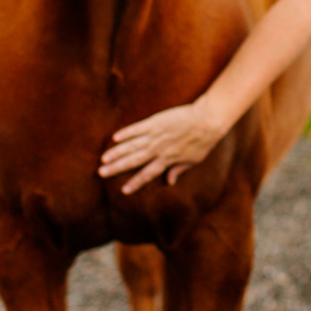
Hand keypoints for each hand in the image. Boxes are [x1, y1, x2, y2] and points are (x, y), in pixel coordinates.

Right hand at [98, 99, 221, 193]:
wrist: (208, 120)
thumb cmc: (203, 141)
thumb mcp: (193, 160)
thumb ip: (179, 170)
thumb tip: (169, 183)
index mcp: (168, 160)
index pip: (148, 174)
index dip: (135, 183)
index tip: (124, 191)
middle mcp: (159, 149)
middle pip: (134, 160)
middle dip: (117, 168)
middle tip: (102, 173)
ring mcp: (156, 135)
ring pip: (132, 145)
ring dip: (117, 152)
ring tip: (104, 158)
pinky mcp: (156, 121)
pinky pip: (137, 128)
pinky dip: (126, 133)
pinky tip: (115, 138)